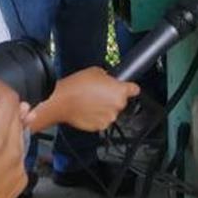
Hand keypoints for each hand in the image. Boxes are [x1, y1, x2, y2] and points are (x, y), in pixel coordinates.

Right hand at [25, 67, 140, 133]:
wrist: (63, 101)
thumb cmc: (77, 86)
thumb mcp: (97, 71)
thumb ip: (108, 77)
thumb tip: (108, 80)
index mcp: (120, 91)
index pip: (135, 89)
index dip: (130, 88)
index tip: (128, 88)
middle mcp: (117, 106)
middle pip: (121, 102)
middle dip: (112, 98)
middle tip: (100, 93)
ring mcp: (109, 118)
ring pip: (111, 112)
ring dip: (104, 108)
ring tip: (91, 102)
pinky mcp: (99, 127)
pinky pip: (101, 121)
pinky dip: (96, 117)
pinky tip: (87, 110)